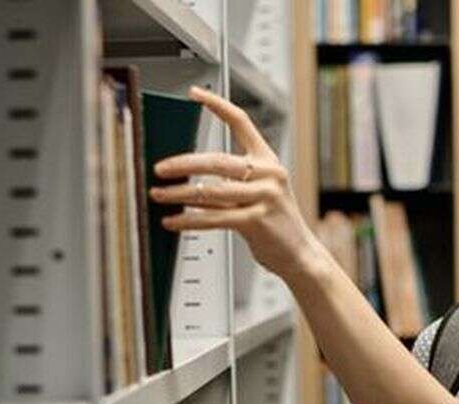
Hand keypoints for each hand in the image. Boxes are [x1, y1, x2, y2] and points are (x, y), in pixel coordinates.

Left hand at [150, 86, 323, 282]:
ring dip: (179, 194)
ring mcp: (265, 197)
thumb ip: (229, 183)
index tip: (195, 94)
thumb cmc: (275, 223)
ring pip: (211, 191)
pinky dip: (188, 220)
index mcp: (268, 160)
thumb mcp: (257, 194)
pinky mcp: (257, 221)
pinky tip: (173, 221)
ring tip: (158, 195)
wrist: (300, 253)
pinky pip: (214, 218)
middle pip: (218, 160)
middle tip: (160, 168)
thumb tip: (188, 178)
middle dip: (183, 164)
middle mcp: (269, 174)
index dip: (217, 105)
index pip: (242, 122)